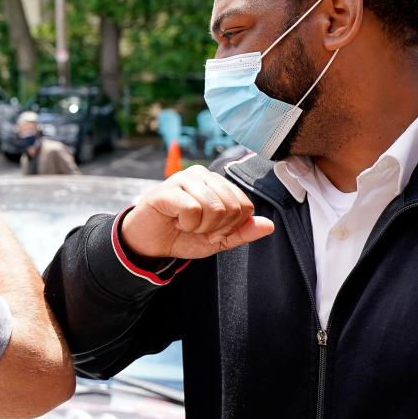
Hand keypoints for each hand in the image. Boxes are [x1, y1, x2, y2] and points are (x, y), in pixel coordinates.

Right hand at [121, 165, 274, 259]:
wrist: (149, 243)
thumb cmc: (181, 235)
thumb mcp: (217, 239)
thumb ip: (242, 232)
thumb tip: (269, 225)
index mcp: (217, 183)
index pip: (245, 205)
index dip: (232, 227)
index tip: (212, 231)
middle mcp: (203, 175)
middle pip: (233, 206)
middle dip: (217, 228)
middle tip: (198, 229)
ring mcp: (184, 179)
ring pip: (215, 208)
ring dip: (201, 227)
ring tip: (186, 224)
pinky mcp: (168, 189)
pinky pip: (193, 209)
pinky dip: (187, 224)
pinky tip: (176, 221)